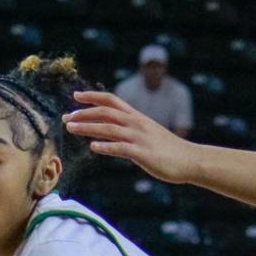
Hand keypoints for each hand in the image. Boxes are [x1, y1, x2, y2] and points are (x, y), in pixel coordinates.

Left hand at [64, 90, 196, 183]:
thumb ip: (128, 130)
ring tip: (71, 128)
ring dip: (87, 127)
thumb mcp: (146, 133)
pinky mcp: (142, 153)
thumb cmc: (167, 149)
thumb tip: (109, 133)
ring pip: (109, 128)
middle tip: (66, 117)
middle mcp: (136, 123)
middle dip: (83, 113)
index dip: (92, 96)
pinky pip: (120, 148)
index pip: (111, 100)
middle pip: (105, 112)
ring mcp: (139, 137)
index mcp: (136, 117)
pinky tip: (92, 147)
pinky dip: (106, 147)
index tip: (76, 96)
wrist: (189, 159)